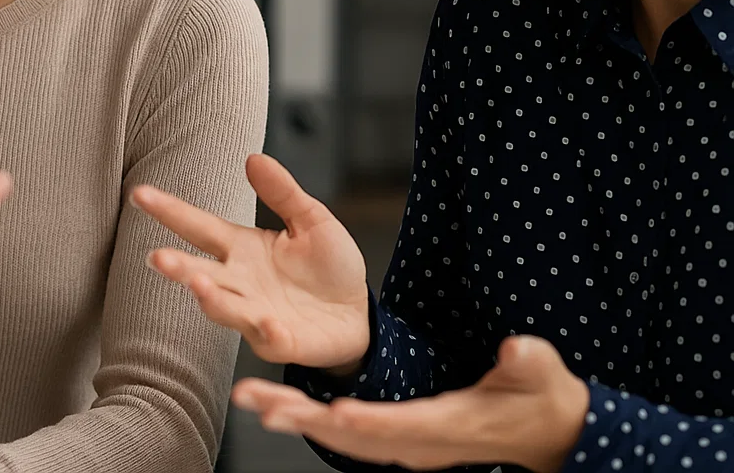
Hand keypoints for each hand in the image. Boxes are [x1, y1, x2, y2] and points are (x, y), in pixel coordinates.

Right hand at [130, 153, 368, 371]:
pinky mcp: (280, 341)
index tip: (139, 194)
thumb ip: (282, 193)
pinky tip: (268, 322)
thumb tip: (253, 158)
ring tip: (199, 285)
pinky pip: (269, 338)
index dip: (168, 211)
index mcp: (241, 248)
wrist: (358, 315)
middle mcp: (239, 282)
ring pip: (225, 308)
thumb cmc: (329, 267)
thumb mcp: (311, 220)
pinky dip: (266, 331)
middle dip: (177, 267)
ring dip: (211, 299)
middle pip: (200, 272)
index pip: (198, 227)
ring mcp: (255, 314)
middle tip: (156, 258)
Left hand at [234, 335, 590, 472]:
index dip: (371, 422)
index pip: (405, 425)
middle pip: (355, 436)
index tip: (337, 413)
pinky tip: (276, 404)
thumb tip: (517, 351)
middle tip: (261, 404)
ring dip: (296, 418)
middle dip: (306, 420)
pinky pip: (346, 433)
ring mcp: (406, 443)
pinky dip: (310, 419)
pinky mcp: (398, 437)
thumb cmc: (540, 397)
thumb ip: (528, 363)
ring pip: (342, 436)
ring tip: (251, 399)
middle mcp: (419, 441)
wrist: (543, 430)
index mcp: (451, 423)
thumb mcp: (542, 374)